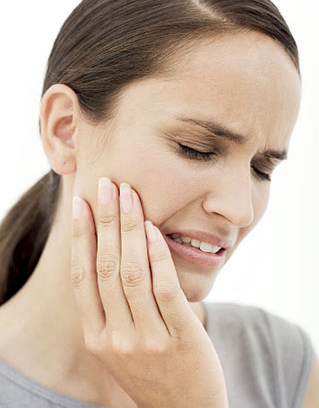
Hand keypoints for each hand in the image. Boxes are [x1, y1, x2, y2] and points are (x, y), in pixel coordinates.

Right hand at [71, 178, 228, 407]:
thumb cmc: (152, 371)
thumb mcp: (118, 346)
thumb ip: (109, 308)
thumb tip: (105, 254)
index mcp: (96, 336)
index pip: (83, 277)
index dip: (82, 236)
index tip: (82, 203)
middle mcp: (115, 338)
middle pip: (106, 267)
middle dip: (105, 220)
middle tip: (106, 184)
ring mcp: (147, 339)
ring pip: (132, 272)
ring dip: (129, 227)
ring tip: (129, 194)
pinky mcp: (180, 338)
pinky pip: (164, 287)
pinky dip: (157, 254)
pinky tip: (153, 228)